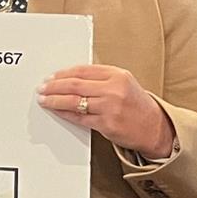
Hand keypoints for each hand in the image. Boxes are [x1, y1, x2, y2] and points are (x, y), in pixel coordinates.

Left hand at [38, 64, 174, 160]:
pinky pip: (78, 117)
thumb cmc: (136, 104)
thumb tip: (69, 78)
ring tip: (44, 99)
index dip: (62, 73)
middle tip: (42, 88)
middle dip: (53, 86)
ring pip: (73, 101)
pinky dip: (64, 113)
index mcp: (117, 75)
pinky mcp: (106, 124)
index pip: (82, 70)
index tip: (51, 77)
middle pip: (74, 84)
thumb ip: (100, 78)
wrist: (155, 127)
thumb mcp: (123, 83)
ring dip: (54, 100)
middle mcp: (114, 89)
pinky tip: (56, 111)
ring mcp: (110, 107)